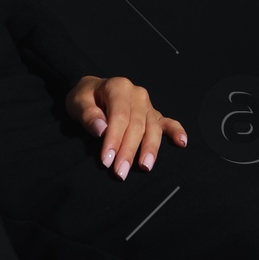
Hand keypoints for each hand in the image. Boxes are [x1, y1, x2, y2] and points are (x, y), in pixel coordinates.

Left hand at [64, 74, 187, 178]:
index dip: (114, 139)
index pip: (119, 116)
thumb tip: (102, 129)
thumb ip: (87, 114)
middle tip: (120, 172)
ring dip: (149, 149)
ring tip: (145, 167)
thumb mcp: (77, 102)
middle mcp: (137, 94)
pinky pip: (168, 122)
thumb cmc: (85, 98)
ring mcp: (147, 104)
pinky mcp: (153, 114)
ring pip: (152, 128)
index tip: (106, 160)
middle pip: (136, 125)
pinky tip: (182, 143)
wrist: (93, 90)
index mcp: (118, 87)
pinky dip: (176, 131)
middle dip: (128, 151)